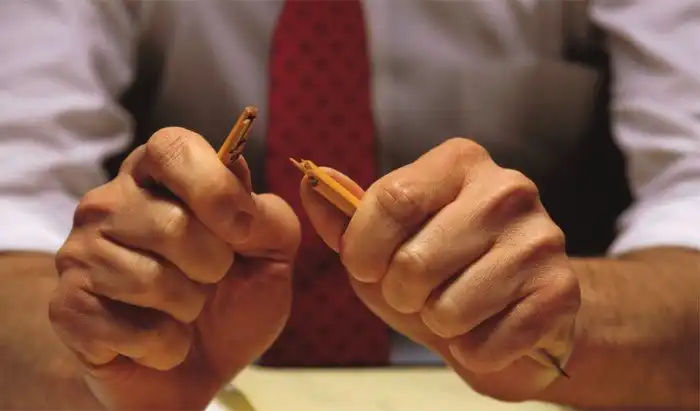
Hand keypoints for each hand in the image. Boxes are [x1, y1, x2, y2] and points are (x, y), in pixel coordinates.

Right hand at [49, 128, 299, 408]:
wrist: (197, 366)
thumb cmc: (233, 298)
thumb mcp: (272, 255)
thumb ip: (268, 216)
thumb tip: (239, 183)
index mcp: (159, 176)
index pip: (172, 147)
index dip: (214, 188)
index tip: (241, 231)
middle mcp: (110, 203)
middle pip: (170, 223)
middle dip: (212, 266)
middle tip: (210, 280)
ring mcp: (80, 252)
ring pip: (148, 280)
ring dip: (188, 308)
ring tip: (184, 309)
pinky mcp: (66, 305)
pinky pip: (128, 329)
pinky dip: (164, 345)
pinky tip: (160, 339)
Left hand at [301, 138, 579, 400]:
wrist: (513, 312)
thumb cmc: (439, 271)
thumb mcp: (383, 241)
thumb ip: (345, 215)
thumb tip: (312, 180)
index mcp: (459, 161)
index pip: (391, 201)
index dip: (363, 250)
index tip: (366, 267)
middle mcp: (507, 188)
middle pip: (415, 261)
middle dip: (401, 294)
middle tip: (418, 292)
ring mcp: (541, 238)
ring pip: (449, 308)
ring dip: (438, 324)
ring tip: (454, 307)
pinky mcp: (561, 291)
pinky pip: (487, 342)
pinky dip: (474, 349)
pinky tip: (488, 328)